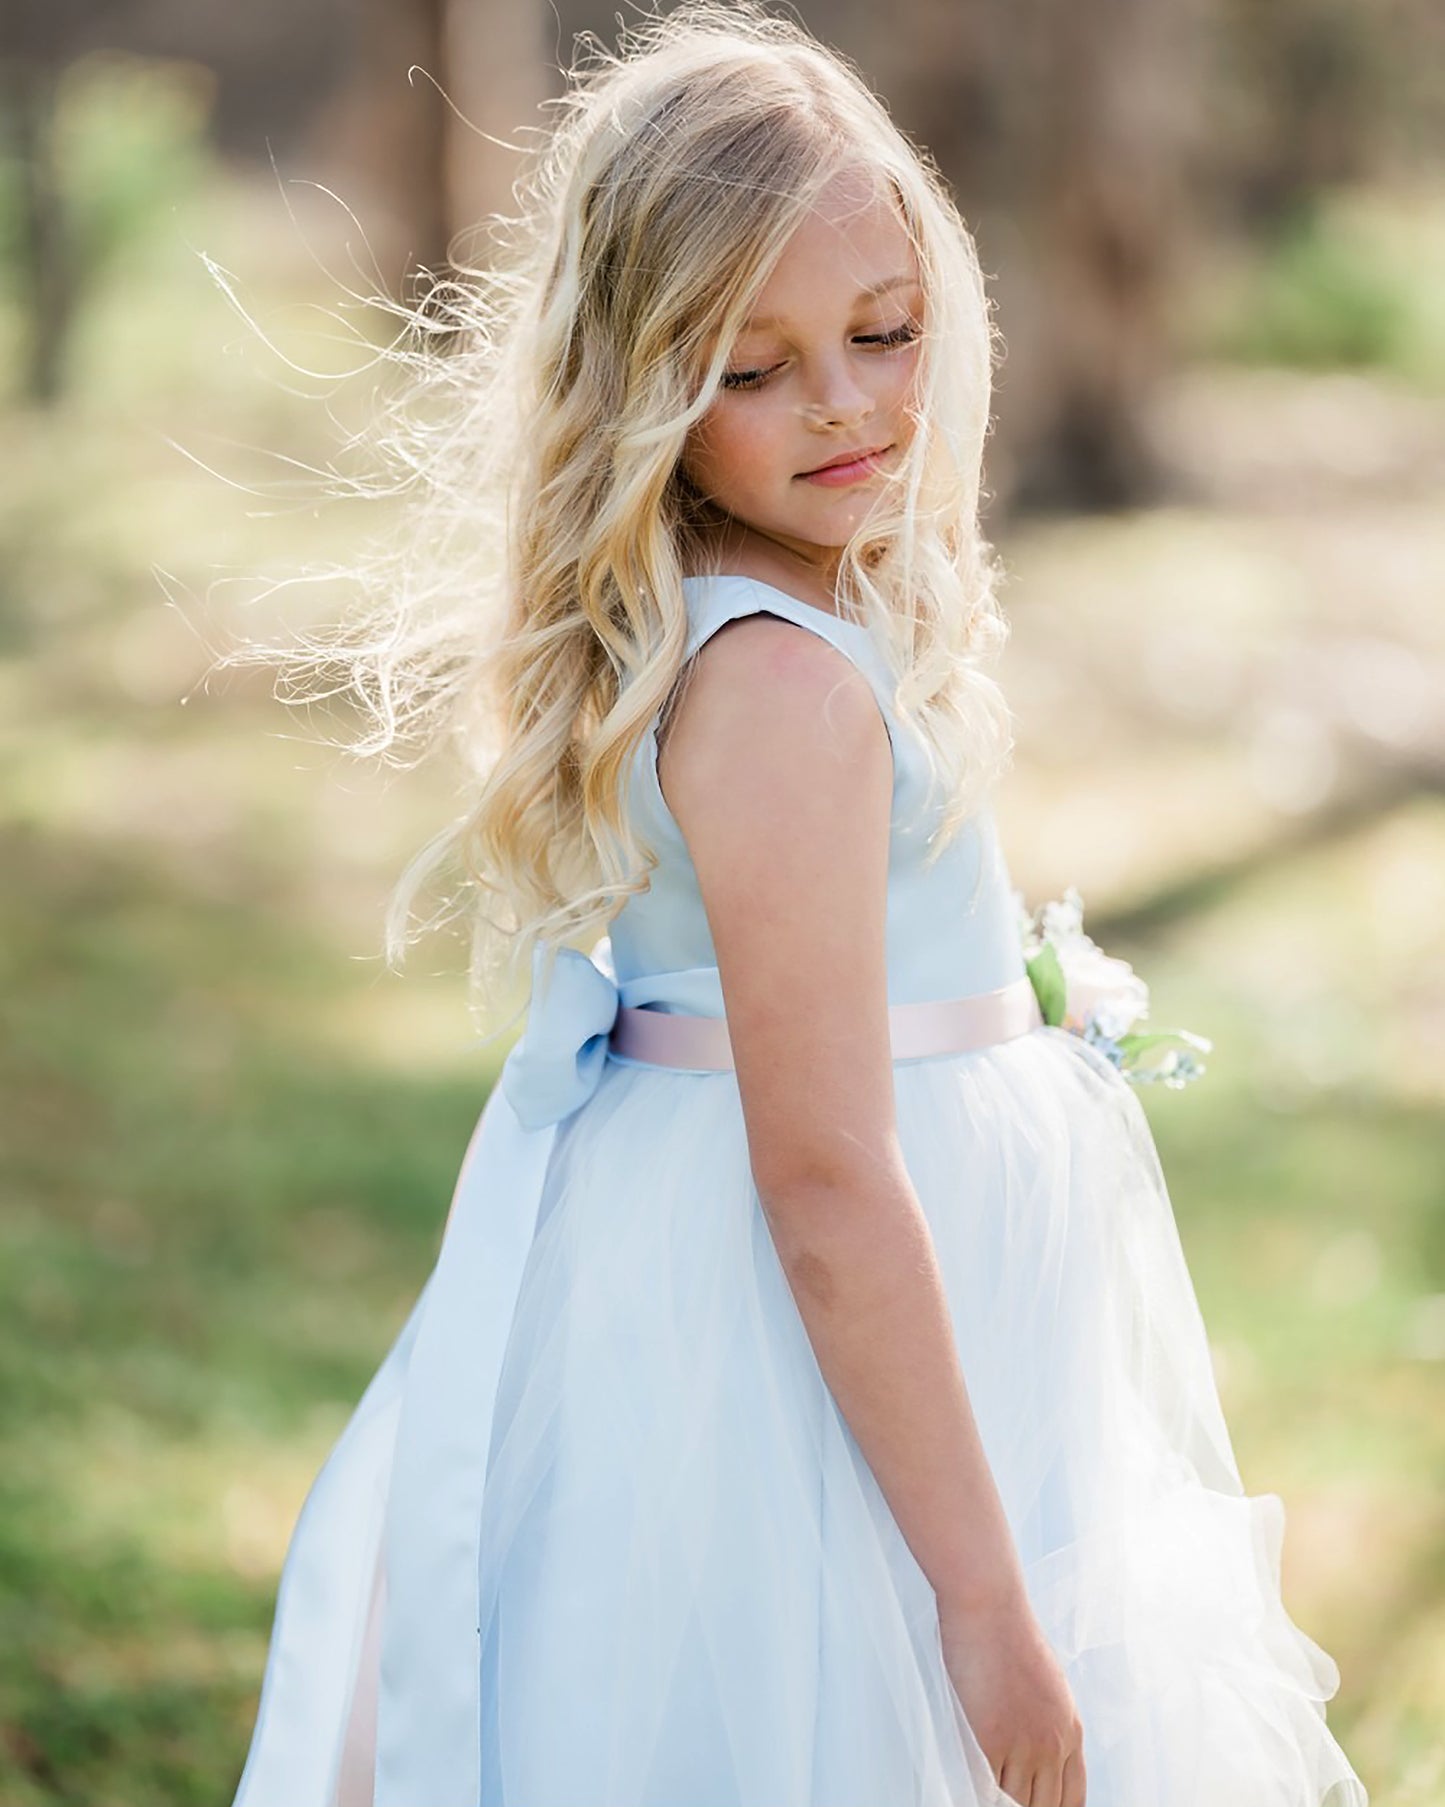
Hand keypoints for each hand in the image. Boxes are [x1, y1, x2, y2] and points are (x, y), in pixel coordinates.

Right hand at [938, 1591, 1086, 1806]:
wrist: (990, 1605)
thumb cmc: (1009, 1634)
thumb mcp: (1048, 1683)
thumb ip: (1047, 1722)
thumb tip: (1034, 1751)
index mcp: (1071, 1729)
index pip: (1072, 1798)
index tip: (1036, 1806)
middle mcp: (1053, 1743)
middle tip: (1005, 1800)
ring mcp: (1022, 1745)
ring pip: (1014, 1804)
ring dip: (999, 1801)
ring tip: (985, 1793)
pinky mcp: (990, 1740)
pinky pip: (985, 1786)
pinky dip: (977, 1792)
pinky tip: (970, 1785)